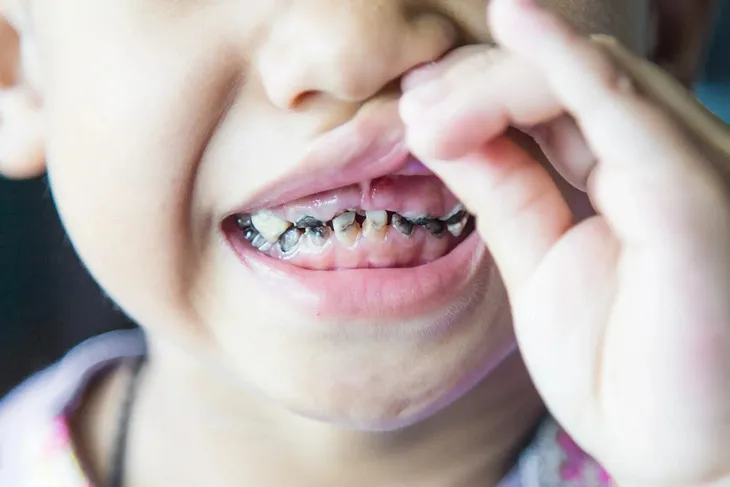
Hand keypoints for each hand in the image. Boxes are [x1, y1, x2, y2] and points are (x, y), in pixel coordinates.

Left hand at [399, 1, 729, 485]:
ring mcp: (691, 172)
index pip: (554, 102)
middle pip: (566, 79)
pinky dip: (563, 63)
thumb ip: (503, 191)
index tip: (413, 110)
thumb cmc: (624, 373)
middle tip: (412, 109)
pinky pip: (626, 110)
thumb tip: (440, 129)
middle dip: (479, 85)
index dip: (480, 94)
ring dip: (495, 81)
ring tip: (423, 113)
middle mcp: (672, 159)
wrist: (687, 459)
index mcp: (634, 177)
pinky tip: (514, 21)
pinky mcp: (692, 200)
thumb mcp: (541, 266)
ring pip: (588, 80)